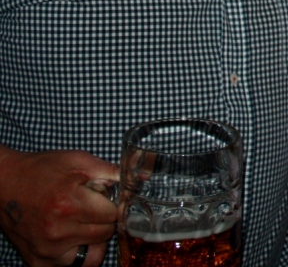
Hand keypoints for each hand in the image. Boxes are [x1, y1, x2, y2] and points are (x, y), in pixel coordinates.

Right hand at [0, 146, 118, 266]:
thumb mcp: (78, 161)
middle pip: (105, 234)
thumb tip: (142, 178)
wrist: (4, 184)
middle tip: (92, 208)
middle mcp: (58, 232)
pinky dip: (77, 255)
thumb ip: (111, 172)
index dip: (113, 204)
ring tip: (84, 224)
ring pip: (92, 255)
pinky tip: (73, 239)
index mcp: (70, 204)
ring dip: (94, 240)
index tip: (106, 199)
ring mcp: (48, 250)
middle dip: (104, 220)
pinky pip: (71, 266)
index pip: (113, 214)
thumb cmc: (42, 170)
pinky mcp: (38, 261)